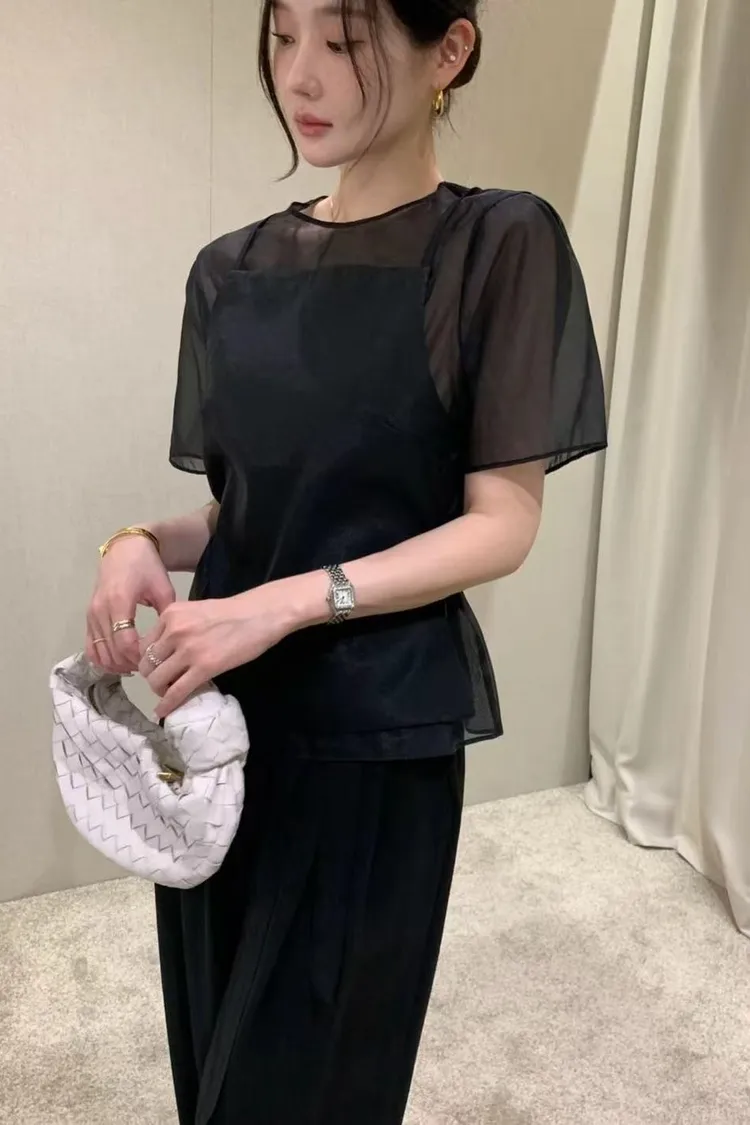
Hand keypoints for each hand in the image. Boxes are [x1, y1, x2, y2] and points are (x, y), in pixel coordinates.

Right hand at [86, 536, 175, 673]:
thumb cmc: (147, 568)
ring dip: (117, 664)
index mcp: (119, 602)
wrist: (125, 550)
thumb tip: (171, 642)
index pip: (124, 642)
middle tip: (150, 667)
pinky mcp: (88, 618)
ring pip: (99, 652)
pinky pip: (90, 646)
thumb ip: (166, 616)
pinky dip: (103, 660)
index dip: (139, 657)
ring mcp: (91, 615)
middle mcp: (100, 610)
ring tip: (137, 667)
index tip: (155, 660)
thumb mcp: (163, 589)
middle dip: (130, 663)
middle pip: (111, 650)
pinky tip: (120, 664)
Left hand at [137, 587, 293, 718]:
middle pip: (147, 663)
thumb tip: (166, 650)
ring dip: (159, 690)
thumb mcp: (196, 611)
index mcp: (170, 614)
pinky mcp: (204, 667)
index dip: (148, 660)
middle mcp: (174, 630)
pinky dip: (167, 705)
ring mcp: (188, 650)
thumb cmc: (233, 612)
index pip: (144, 644)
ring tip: (168, 693)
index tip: (157, 667)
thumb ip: (178, 626)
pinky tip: (164, 711)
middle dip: (151, 676)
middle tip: (163, 682)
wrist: (260, 614)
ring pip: (157, 679)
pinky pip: (176, 691)